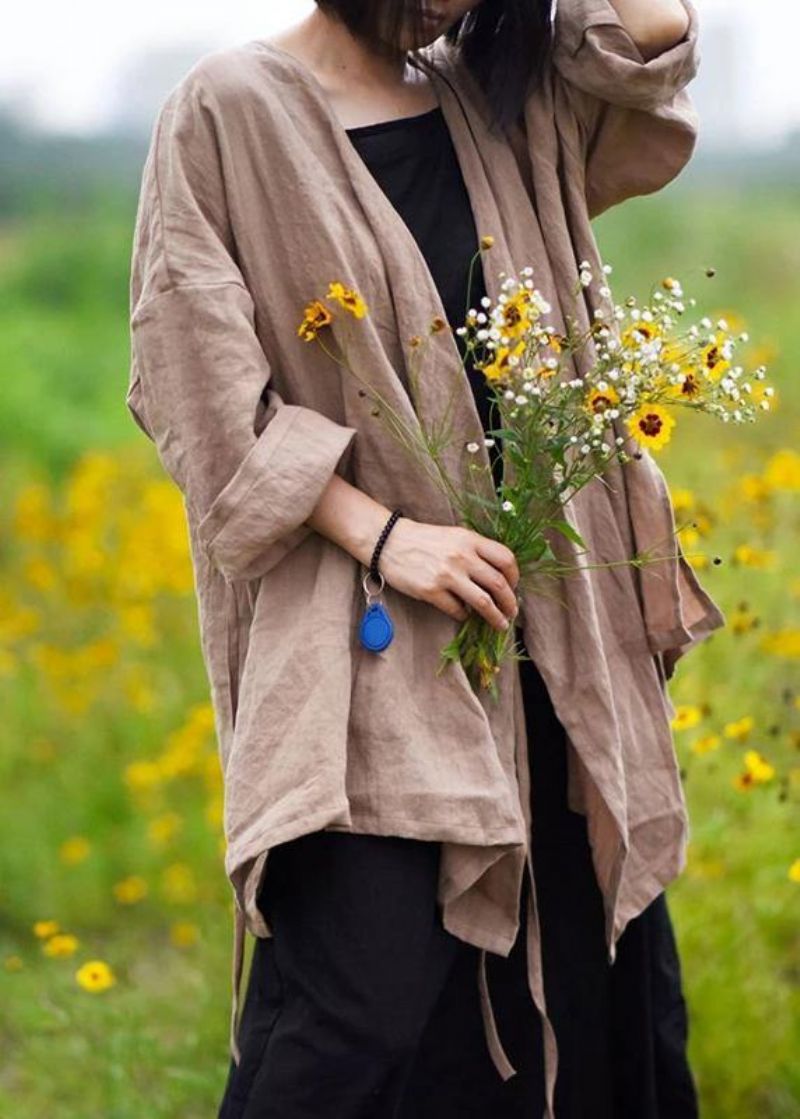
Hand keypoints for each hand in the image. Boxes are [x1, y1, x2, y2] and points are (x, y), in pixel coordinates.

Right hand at [379, 519, 519, 631]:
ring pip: (483, 602)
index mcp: (470, 540)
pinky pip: (457, 610)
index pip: (506, 559)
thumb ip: (476, 552)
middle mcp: (461, 556)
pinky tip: (464, 615)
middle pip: (498, 584)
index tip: (513, 587)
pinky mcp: (431, 591)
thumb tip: (497, 579)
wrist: (388, 542)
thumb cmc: (424, 540)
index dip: (515, 576)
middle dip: (509, 602)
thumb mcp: (454, 536)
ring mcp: (446, 575)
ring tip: (500, 624)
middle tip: (512, 612)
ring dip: (495, 617)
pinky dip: (464, 616)